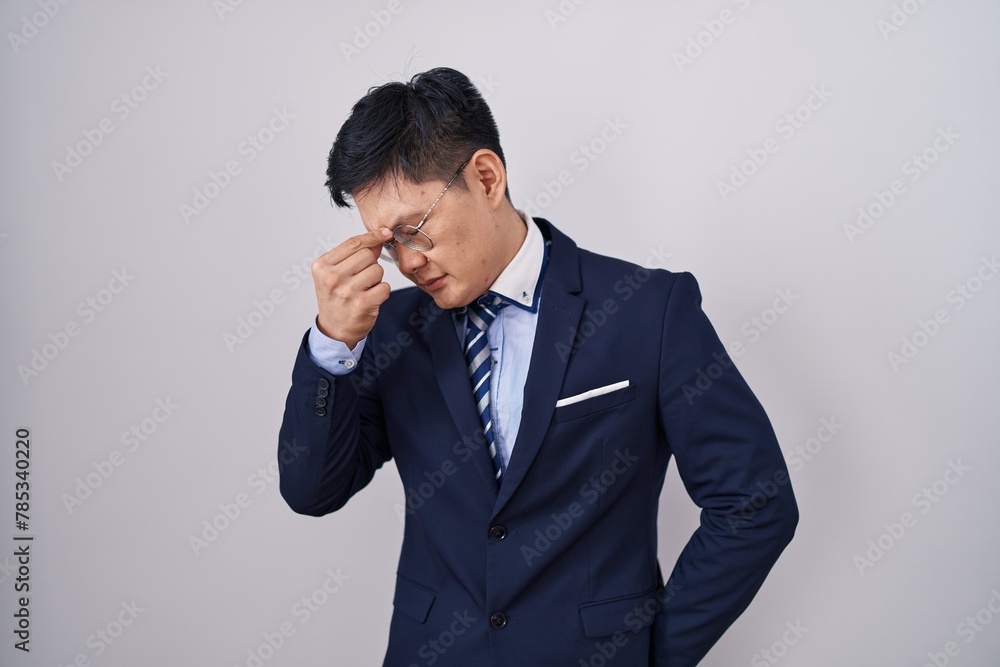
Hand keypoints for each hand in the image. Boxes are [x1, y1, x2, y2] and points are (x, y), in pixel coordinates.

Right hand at [311, 228, 392, 348]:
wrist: (335, 329)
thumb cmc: (336, 297)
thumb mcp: (335, 272)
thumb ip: (354, 254)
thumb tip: (380, 236)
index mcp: (322, 266)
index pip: (353, 243)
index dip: (372, 236)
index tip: (385, 232)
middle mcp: (332, 278)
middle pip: (367, 255)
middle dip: (370, 264)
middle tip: (361, 278)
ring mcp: (347, 292)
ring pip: (377, 270)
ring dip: (376, 279)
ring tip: (363, 289)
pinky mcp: (362, 304)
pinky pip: (385, 287)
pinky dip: (382, 292)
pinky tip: (370, 299)